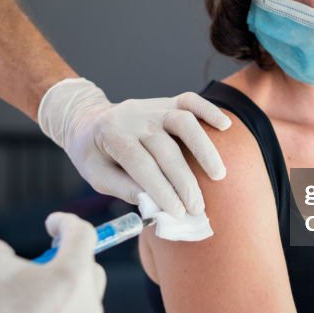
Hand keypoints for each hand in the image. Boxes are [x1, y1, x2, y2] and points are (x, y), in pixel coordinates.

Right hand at [0, 214, 105, 312]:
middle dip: (69, 263)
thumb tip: (8, 259)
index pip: (84, 234)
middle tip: (41, 267)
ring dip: (61, 298)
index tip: (52, 224)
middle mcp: (87, 305)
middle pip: (90, 272)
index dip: (66, 223)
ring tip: (27, 304)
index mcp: (72, 275)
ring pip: (80, 306)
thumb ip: (3, 250)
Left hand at [38, 78, 230, 216]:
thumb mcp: (96, 175)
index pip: (141, 164)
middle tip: (198, 207)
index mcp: (111, 135)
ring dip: (203, 148)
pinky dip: (209, 111)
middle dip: (183, 181)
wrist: (88, 120)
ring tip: (218, 175)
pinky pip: (190, 101)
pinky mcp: (166, 102)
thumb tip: (153, 204)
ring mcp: (152, 107)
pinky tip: (225, 127)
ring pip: (183, 121)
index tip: (178, 212)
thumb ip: (123, 188)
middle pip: (165, 148)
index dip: (161, 189)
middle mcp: (133, 117)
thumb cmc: (94, 153)